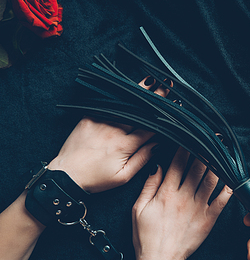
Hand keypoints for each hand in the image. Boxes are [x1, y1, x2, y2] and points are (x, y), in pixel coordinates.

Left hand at [47, 76, 164, 192]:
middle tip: (168, 86)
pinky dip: (118, 96)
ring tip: (152, 80)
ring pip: (125, 104)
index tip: (175, 106)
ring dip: (139, 92)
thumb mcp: (123, 176)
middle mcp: (114, 129)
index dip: (164, 117)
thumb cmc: (96, 179)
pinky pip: (107, 104)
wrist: (66, 175)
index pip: (150, 127)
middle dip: (155, 98)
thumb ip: (142, 159)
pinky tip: (127, 88)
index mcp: (125, 145)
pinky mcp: (89, 117)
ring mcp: (101, 121)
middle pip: (140, 111)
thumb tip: (158, 144)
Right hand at [132, 147, 232, 259]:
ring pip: (211, 180)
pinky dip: (228, 187)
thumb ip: (149, 185)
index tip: (190, 136)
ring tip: (222, 150)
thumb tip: (157, 164)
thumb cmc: (146, 236)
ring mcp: (198, 208)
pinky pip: (221, 200)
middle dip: (204, 150)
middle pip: (197, 167)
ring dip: (217, 163)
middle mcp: (184, 198)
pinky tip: (231, 175)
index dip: (185, 147)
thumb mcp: (139, 208)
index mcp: (166, 193)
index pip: (177, 163)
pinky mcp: (209, 219)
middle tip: (211, 137)